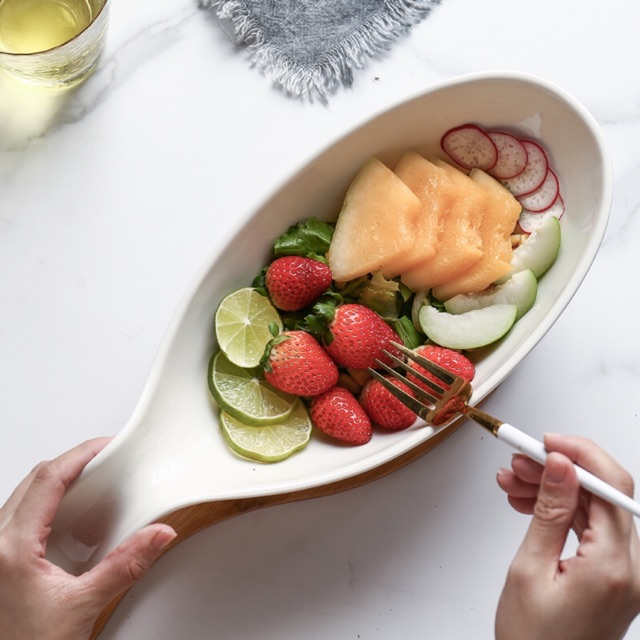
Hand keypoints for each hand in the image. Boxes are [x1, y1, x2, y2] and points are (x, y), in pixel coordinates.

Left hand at [0, 438, 176, 639]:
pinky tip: (68, 515)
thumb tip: (156, 536)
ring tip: (91, 483)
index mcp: (11, 548)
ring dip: (58, 482)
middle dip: (73, 463)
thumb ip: (124, 567)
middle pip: (35, 479)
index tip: (105, 446)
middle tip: (104, 460)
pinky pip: (19, 513)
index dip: (81, 455)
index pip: (49, 479)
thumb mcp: (82, 607)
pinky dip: (47, 502)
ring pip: (24, 494)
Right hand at [495, 433, 639, 639]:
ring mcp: (626, 573)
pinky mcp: (614, 574)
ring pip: (592, 507)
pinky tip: (528, 502)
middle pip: (601, 493)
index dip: (577, 454)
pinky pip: (590, 527)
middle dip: (557, 470)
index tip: (544, 442)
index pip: (610, 487)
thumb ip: (550, 512)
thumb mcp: (530, 569)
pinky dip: (560, 510)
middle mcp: (631, 569)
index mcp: (615, 567)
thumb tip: (561, 466)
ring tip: (513, 483)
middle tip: (517, 462)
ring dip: (553, 489)